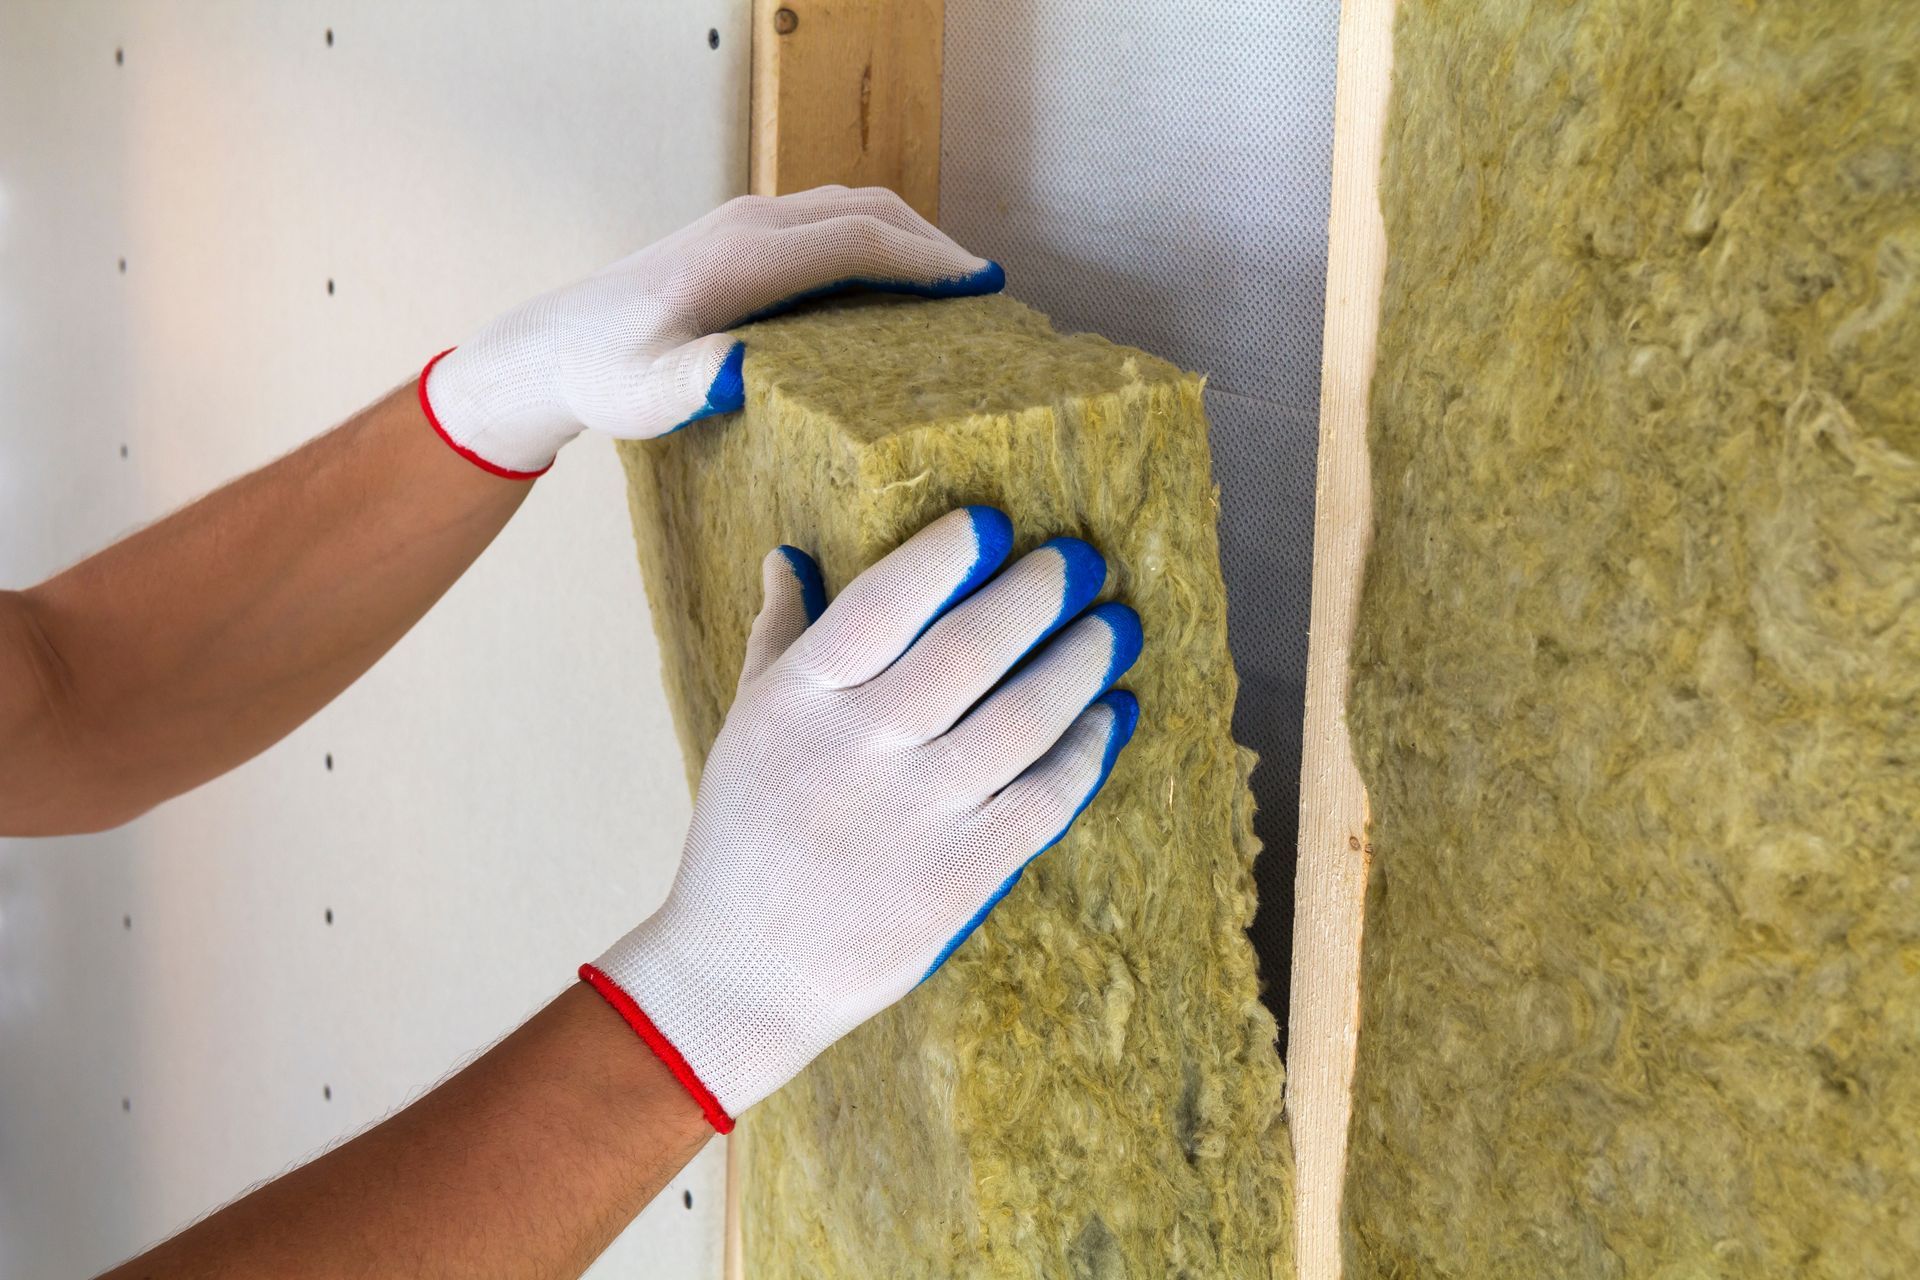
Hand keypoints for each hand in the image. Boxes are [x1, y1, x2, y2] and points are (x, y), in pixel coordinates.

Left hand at [419, 186, 1002, 477]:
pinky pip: (829, 225)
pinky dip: (877, 243)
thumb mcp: (645, 393)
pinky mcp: (745, 238)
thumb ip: (694, 383)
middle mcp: (750, 226)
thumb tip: (744, 375)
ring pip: (850, 210)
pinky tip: (895, 287)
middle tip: (988, 291)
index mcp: (740, 259)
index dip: (925, 261)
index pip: (855, 240)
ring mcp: (747, 224)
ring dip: (909, 238)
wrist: (554, 345)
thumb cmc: (604, 375)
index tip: (981, 289)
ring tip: (957, 288)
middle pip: (866, 211)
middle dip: (933, 244)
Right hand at [581, 508, 1143, 1130]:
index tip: (993, 524)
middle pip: (967, 651)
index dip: (945, 558)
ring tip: (1118, 626)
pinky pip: (1045, 796)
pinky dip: (1088, 749)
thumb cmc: (746, 837)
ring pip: (1021, 718)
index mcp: (798, 701)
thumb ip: (780, 636)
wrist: (745, 974)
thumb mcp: (748, 727)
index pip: (880, 606)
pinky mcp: (961, 875)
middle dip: (1036, 595)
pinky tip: (1113, 713)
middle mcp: (857, 750)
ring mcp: (914, 814)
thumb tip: (793, 554)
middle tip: (1081, 561)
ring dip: (1081, 663)